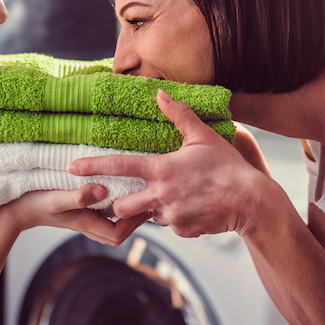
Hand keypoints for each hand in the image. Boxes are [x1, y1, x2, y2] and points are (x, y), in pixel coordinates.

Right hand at [0, 184, 149, 245]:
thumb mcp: (56, 198)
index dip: (134, 222)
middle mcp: (89, 224)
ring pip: (114, 222)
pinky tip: (121, 188)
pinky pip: (105, 212)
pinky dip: (117, 204)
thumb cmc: (34, 204)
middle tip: (149, 198)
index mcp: (86, 224)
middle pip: (120, 231)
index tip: (144, 204)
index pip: (119, 234)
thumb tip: (103, 191)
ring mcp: (86, 219)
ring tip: (140, 192)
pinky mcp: (82, 210)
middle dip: (136, 218)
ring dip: (128, 210)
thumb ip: (79, 196)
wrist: (16, 208)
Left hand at [69, 90, 270, 237]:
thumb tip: (159, 93)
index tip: (73, 168)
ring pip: (148, 216)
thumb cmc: (228, 166)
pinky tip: (193, 207)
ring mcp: (171, 216)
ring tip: (175, 197)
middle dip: (121, 203)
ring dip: (152, 209)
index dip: (92, 166)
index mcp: (161, 169)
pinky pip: (170, 225)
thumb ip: (179, 115)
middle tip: (132, 196)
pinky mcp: (183, 231)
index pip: (118, 167)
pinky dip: (176, 218)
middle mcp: (161, 195)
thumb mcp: (203, 136)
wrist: (251, 201)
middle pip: (121, 206)